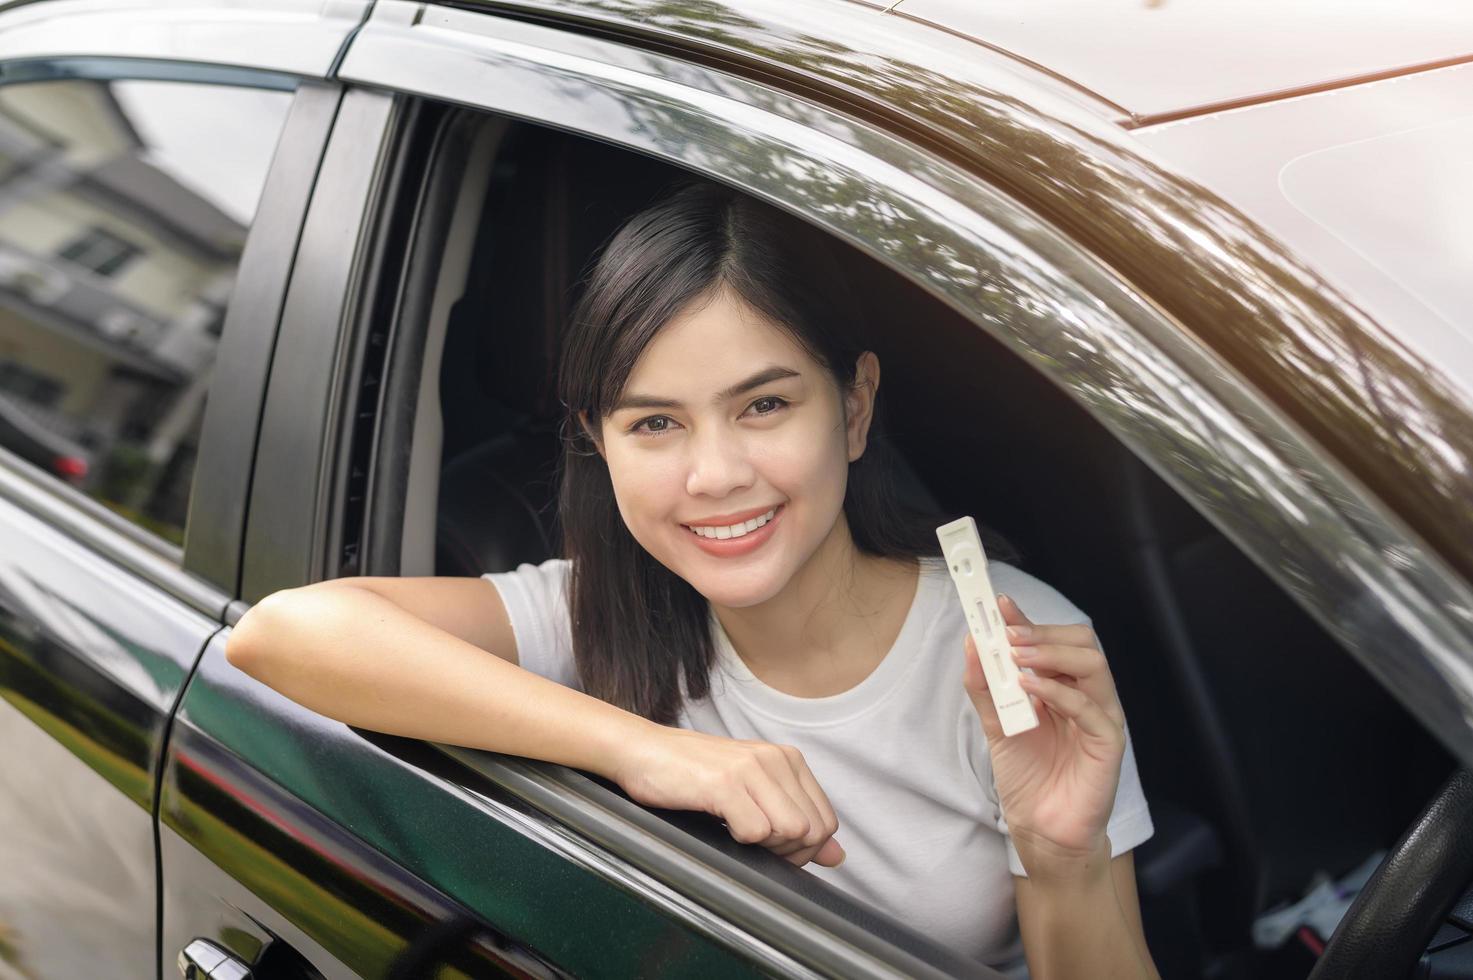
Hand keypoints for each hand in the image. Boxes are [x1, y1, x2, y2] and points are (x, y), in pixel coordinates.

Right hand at [612, 725, 844, 867]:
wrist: (643, 751)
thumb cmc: (693, 775)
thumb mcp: (752, 792)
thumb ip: (796, 820)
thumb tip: (837, 856)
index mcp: (787, 760)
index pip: (826, 821)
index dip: (804, 848)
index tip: (772, 846)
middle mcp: (775, 759)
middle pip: (813, 831)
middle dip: (787, 852)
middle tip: (752, 843)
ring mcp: (751, 769)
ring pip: (792, 831)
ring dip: (765, 846)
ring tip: (735, 830)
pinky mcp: (725, 783)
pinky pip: (756, 832)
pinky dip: (740, 840)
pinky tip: (719, 823)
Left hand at [962, 594, 1125, 879]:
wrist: (1041, 831)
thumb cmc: (1027, 778)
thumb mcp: (995, 725)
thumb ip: (985, 687)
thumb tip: (972, 644)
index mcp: (1063, 687)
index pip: (1054, 641)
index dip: (1028, 620)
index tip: (998, 606)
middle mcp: (1086, 696)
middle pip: (1082, 643)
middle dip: (1042, 633)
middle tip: (1007, 634)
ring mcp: (1101, 717)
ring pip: (1093, 665)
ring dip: (1051, 654)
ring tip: (1015, 655)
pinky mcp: (1108, 744)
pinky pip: (1091, 708)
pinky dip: (1058, 691)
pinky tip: (1027, 687)